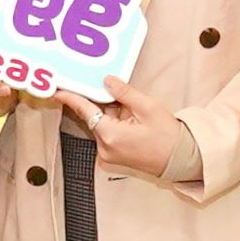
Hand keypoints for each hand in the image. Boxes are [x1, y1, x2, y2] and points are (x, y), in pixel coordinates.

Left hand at [62, 85, 193, 186]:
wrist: (181, 159)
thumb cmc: (168, 135)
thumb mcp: (147, 107)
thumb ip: (124, 93)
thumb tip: (107, 80)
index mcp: (111, 135)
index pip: (85, 111)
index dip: (71, 98)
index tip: (57, 90)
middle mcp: (105, 147)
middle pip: (94, 117)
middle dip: (104, 103)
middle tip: (117, 93)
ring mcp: (108, 154)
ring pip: (102, 125)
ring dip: (113, 114)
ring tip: (134, 112)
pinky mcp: (113, 157)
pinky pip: (108, 134)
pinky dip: (115, 124)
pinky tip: (132, 121)